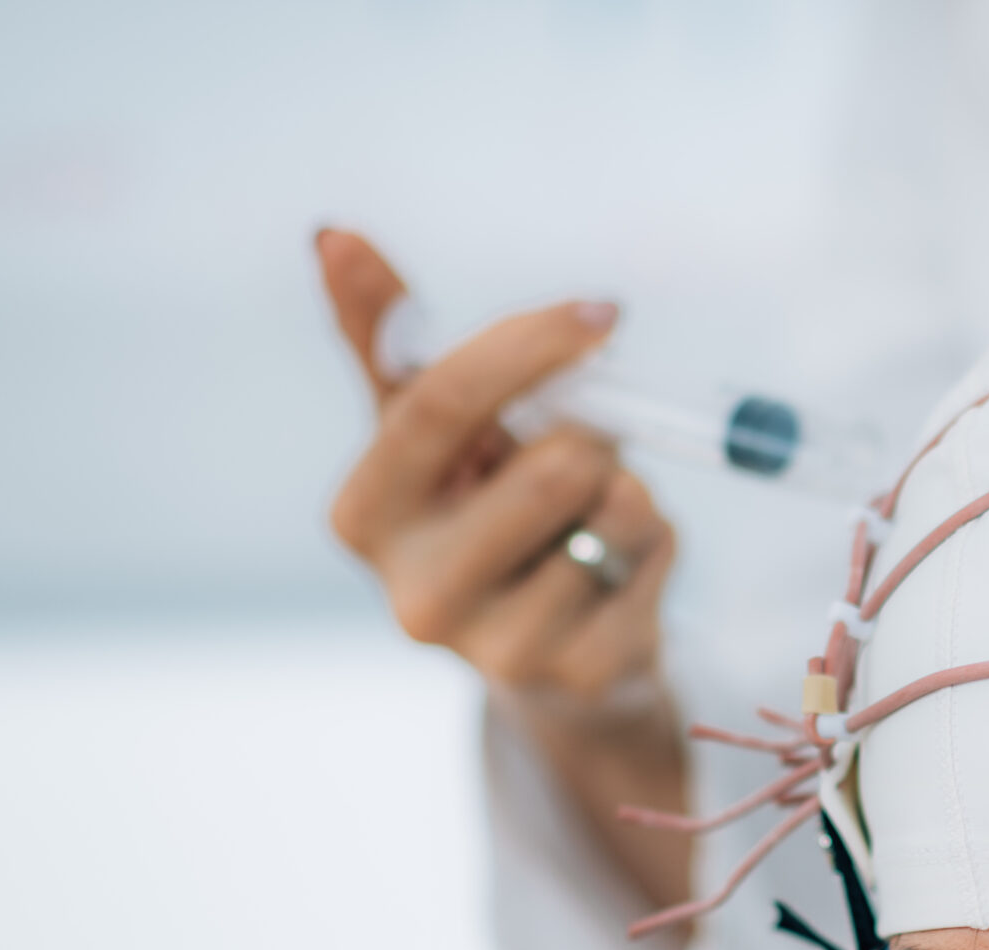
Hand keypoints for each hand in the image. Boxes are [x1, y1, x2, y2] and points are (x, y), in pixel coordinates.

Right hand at [317, 230, 691, 914]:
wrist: (551, 664)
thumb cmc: (486, 517)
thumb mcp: (433, 430)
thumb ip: (387, 336)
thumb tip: (332, 235)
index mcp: (364, 515)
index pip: (440, 404)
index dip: (529, 346)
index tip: (601, 313)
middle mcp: (413, 593)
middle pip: (553, 464)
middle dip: (594, 434)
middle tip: (586, 450)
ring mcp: (495, 648)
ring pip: (615, 509)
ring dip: (630, 490)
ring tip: (592, 524)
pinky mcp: (576, 676)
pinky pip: (652, 559)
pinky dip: (656, 543)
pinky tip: (619, 573)